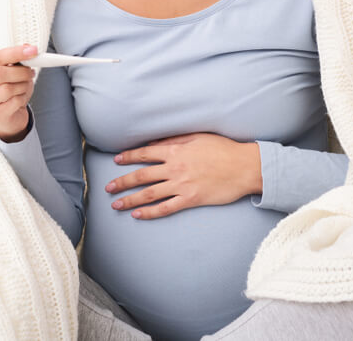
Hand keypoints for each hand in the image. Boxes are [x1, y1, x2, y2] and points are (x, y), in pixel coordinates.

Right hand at [0, 43, 38, 139]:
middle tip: (30, 72)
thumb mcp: (13, 72)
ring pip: (7, 88)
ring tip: (25, 86)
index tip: (32, 50)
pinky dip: (22, 98)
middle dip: (20, 72)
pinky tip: (20, 99)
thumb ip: (18, 59)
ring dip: (23, 86)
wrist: (11, 115)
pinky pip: (14, 102)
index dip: (16, 52)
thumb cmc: (10, 90)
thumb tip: (29, 48)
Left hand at [105, 133, 261, 219]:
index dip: (128, 157)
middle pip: (141, 176)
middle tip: (108, 188)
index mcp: (175, 151)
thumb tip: (155, 143)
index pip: (145, 154)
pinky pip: (166, 208)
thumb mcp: (197, 137)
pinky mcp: (191, 200)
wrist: (245, 167)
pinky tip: (138, 215)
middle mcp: (175, 168)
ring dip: (130, 199)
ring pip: (149, 194)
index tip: (116, 161)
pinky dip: (150, 213)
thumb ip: (174, 140)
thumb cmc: (223, 149)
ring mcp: (182, 185)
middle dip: (122, 182)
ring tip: (116, 204)